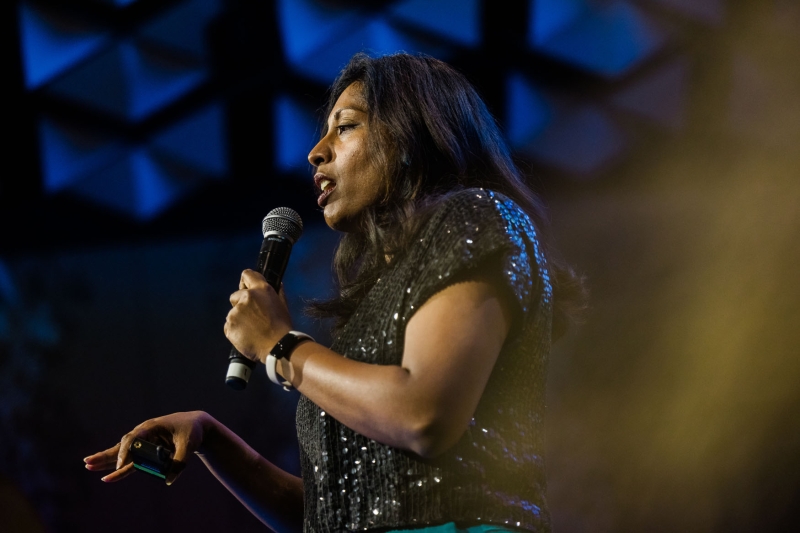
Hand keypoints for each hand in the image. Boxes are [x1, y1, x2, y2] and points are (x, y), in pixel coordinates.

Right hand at [83, 411, 209, 484]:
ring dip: (106, 460)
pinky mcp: (147, 449)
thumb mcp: (188, 445)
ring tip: (88, 465)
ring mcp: (144, 440)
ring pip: (122, 452)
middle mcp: (144, 432)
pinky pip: (130, 459)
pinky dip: (119, 465)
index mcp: (152, 426)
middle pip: (122, 445)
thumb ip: (179, 462)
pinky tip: (107, 474)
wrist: (196, 425)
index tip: (120, 465)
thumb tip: (169, 480)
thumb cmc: (192, 431)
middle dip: (106, 455)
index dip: (126, 452)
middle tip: (87, 463)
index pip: (133, 439)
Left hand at [225, 269, 292, 363]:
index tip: (246, 289)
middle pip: (235, 296)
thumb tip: (277, 284)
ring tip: (252, 330)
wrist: (277, 347)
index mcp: (260, 289)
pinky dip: (235, 330)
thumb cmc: (282, 326)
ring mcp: (235, 312)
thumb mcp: (283, 305)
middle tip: (253, 317)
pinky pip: (229, 326)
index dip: (245, 282)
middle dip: (241, 304)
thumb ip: (278, 292)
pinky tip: (246, 336)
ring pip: (232, 313)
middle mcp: (245, 298)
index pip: (247, 275)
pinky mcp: (229, 326)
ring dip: (238, 319)